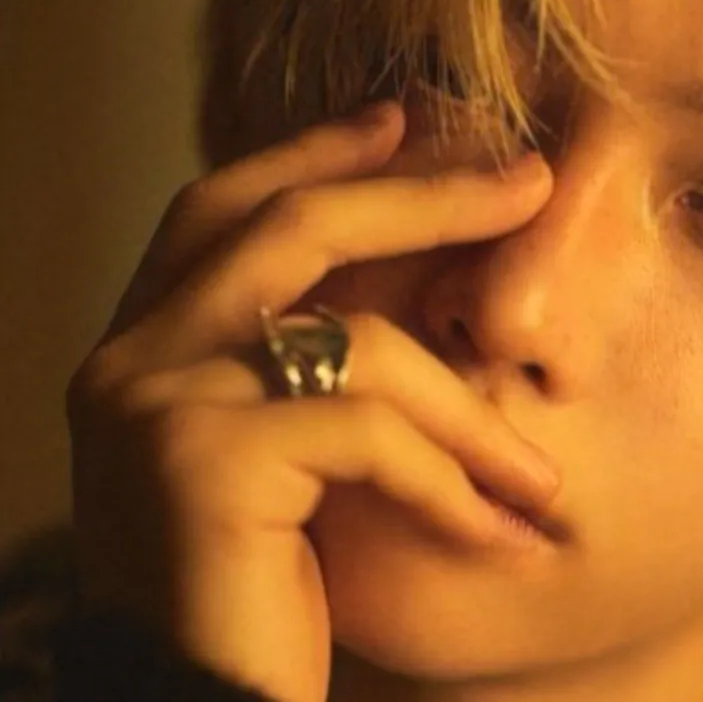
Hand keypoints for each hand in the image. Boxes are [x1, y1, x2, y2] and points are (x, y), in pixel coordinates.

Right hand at [64, 102, 557, 701]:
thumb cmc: (258, 605)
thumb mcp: (288, 469)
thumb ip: (316, 378)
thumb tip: (430, 295)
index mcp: (147, 350)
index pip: (226, 210)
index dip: (317, 156)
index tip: (406, 124)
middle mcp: (131, 360)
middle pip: (292, 227)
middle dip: (424, 196)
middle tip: (528, 182)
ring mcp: (154, 404)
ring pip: (362, 348)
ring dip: (475, 418)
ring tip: (543, 483)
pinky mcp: (200, 463)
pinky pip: (371, 435)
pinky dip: (454, 486)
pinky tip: (506, 539)